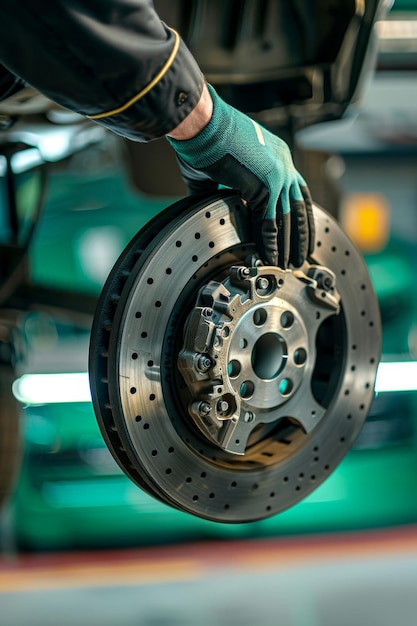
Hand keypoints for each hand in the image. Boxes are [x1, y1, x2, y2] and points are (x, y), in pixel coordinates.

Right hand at [167, 84, 313, 267]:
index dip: (296, 215)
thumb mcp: (219, 166)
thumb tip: (207, 204)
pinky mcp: (266, 185)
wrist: (200, 123)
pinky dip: (272, 244)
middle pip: (300, 206)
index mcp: (276, 155)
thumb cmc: (203, 138)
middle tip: (302, 254)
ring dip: (291, 244)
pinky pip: (271, 222)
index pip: (295, 191)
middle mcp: (283, 163)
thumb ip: (221, 187)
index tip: (296, 232)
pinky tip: (273, 258)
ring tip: (291, 263)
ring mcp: (278, 174)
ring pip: (289, 218)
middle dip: (302, 234)